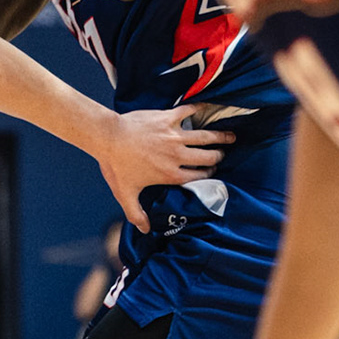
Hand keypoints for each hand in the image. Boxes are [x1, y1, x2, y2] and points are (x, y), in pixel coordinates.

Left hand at [95, 105, 232, 228]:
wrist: (107, 138)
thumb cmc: (115, 166)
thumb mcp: (125, 194)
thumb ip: (136, 214)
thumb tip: (145, 230)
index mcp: (171, 174)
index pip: (198, 176)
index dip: (208, 175)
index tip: (212, 172)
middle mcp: (177, 156)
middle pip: (207, 157)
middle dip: (218, 156)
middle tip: (222, 154)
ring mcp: (174, 136)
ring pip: (205, 136)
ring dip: (220, 137)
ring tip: (231, 136)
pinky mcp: (167, 118)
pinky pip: (189, 111)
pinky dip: (200, 109)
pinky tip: (207, 108)